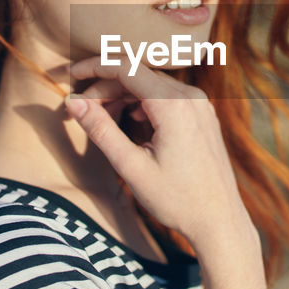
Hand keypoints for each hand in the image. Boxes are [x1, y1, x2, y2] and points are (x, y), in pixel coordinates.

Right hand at [65, 57, 256, 251]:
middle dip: (104, 85)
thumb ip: (101, 130)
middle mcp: (191, 97)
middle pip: (137, 74)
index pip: (126, 67)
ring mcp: (200, 104)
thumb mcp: (131, 167)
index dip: (93, 66)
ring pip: (151, 84)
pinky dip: (142, 102)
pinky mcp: (202, 115)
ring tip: (99, 117)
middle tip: (78, 108)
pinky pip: (166, 97)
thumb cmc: (177, 200)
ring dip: (122, 94)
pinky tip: (128, 122)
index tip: (68, 74)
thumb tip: (73, 102)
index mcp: (174, 106)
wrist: (219, 221)